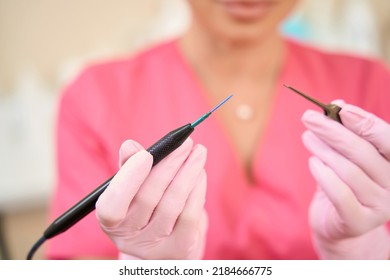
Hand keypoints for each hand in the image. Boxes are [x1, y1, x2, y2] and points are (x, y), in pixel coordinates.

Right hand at [95, 138, 207, 258]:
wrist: (165, 239)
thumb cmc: (145, 205)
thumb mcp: (132, 186)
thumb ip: (129, 166)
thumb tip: (130, 146)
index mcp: (111, 222)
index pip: (112, 206)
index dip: (128, 179)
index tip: (146, 154)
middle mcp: (129, 239)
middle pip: (148, 198)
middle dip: (170, 165)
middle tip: (185, 143)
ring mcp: (155, 246)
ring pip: (173, 204)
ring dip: (189, 172)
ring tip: (199, 152)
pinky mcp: (180, 248)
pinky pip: (190, 214)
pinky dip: (197, 189)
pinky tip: (200, 173)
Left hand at [301, 103, 389, 258]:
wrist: (337, 224)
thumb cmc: (342, 184)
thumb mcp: (343, 156)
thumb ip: (344, 132)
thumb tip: (338, 104)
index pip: (387, 140)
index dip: (365, 122)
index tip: (340, 109)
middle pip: (363, 152)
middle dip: (332, 131)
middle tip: (308, 118)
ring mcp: (380, 206)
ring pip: (348, 171)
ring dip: (323, 150)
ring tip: (307, 138)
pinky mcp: (359, 222)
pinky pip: (340, 194)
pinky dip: (324, 175)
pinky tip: (312, 162)